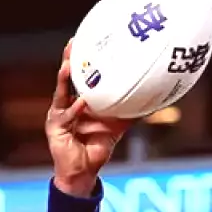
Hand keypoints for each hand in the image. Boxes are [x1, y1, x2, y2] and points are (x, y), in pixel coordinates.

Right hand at [46, 41, 133, 197]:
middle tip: (72, 44)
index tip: (84, 39)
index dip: (80, 59)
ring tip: (68, 66)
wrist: (84, 172)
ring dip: (64, 79)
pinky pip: (67, 117)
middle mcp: (66, 105)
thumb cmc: (97, 146)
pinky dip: (75, 109)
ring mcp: (59, 116)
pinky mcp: (55, 130)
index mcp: (78, 100)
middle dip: (67, 60)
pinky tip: (82, 102)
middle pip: (65, 79)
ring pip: (60, 94)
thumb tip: (155, 101)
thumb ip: (132, 111)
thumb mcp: (118, 124)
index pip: (78, 76)